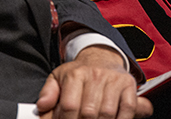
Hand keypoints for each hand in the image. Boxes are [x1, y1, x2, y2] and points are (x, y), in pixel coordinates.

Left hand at [35, 46, 151, 118]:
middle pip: (88, 112)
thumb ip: (48, 93)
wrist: (102, 57)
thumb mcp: (58, 78)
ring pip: (107, 113)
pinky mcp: (128, 85)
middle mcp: (96, 75)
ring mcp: (113, 80)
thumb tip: (42, 106)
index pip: (69, 106)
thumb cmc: (79, 74)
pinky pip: (127, 109)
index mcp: (76, 74)